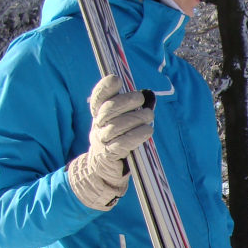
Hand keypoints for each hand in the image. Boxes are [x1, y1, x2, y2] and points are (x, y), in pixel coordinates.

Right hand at [67, 75, 154, 209]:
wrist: (104, 168)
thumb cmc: (118, 139)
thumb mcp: (122, 121)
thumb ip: (134, 108)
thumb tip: (149, 96)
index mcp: (99, 114)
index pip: (98, 97)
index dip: (105, 87)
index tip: (116, 79)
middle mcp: (98, 125)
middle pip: (109, 110)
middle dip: (126, 101)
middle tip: (141, 100)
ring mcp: (102, 140)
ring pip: (116, 126)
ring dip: (136, 119)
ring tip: (149, 117)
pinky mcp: (109, 155)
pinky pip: (121, 144)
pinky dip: (136, 136)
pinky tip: (147, 132)